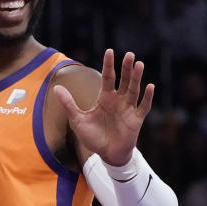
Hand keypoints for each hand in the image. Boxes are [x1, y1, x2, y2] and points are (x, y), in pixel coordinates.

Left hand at [53, 49, 154, 165]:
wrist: (106, 154)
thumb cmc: (93, 136)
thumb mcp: (77, 120)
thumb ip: (69, 104)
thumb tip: (56, 88)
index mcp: (105, 98)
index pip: (108, 78)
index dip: (108, 65)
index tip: (109, 51)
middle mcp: (118, 100)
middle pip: (123, 80)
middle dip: (125, 68)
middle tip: (128, 54)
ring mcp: (128, 109)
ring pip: (134, 90)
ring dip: (136, 78)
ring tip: (139, 64)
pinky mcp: (136, 120)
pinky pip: (143, 107)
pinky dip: (147, 98)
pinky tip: (150, 86)